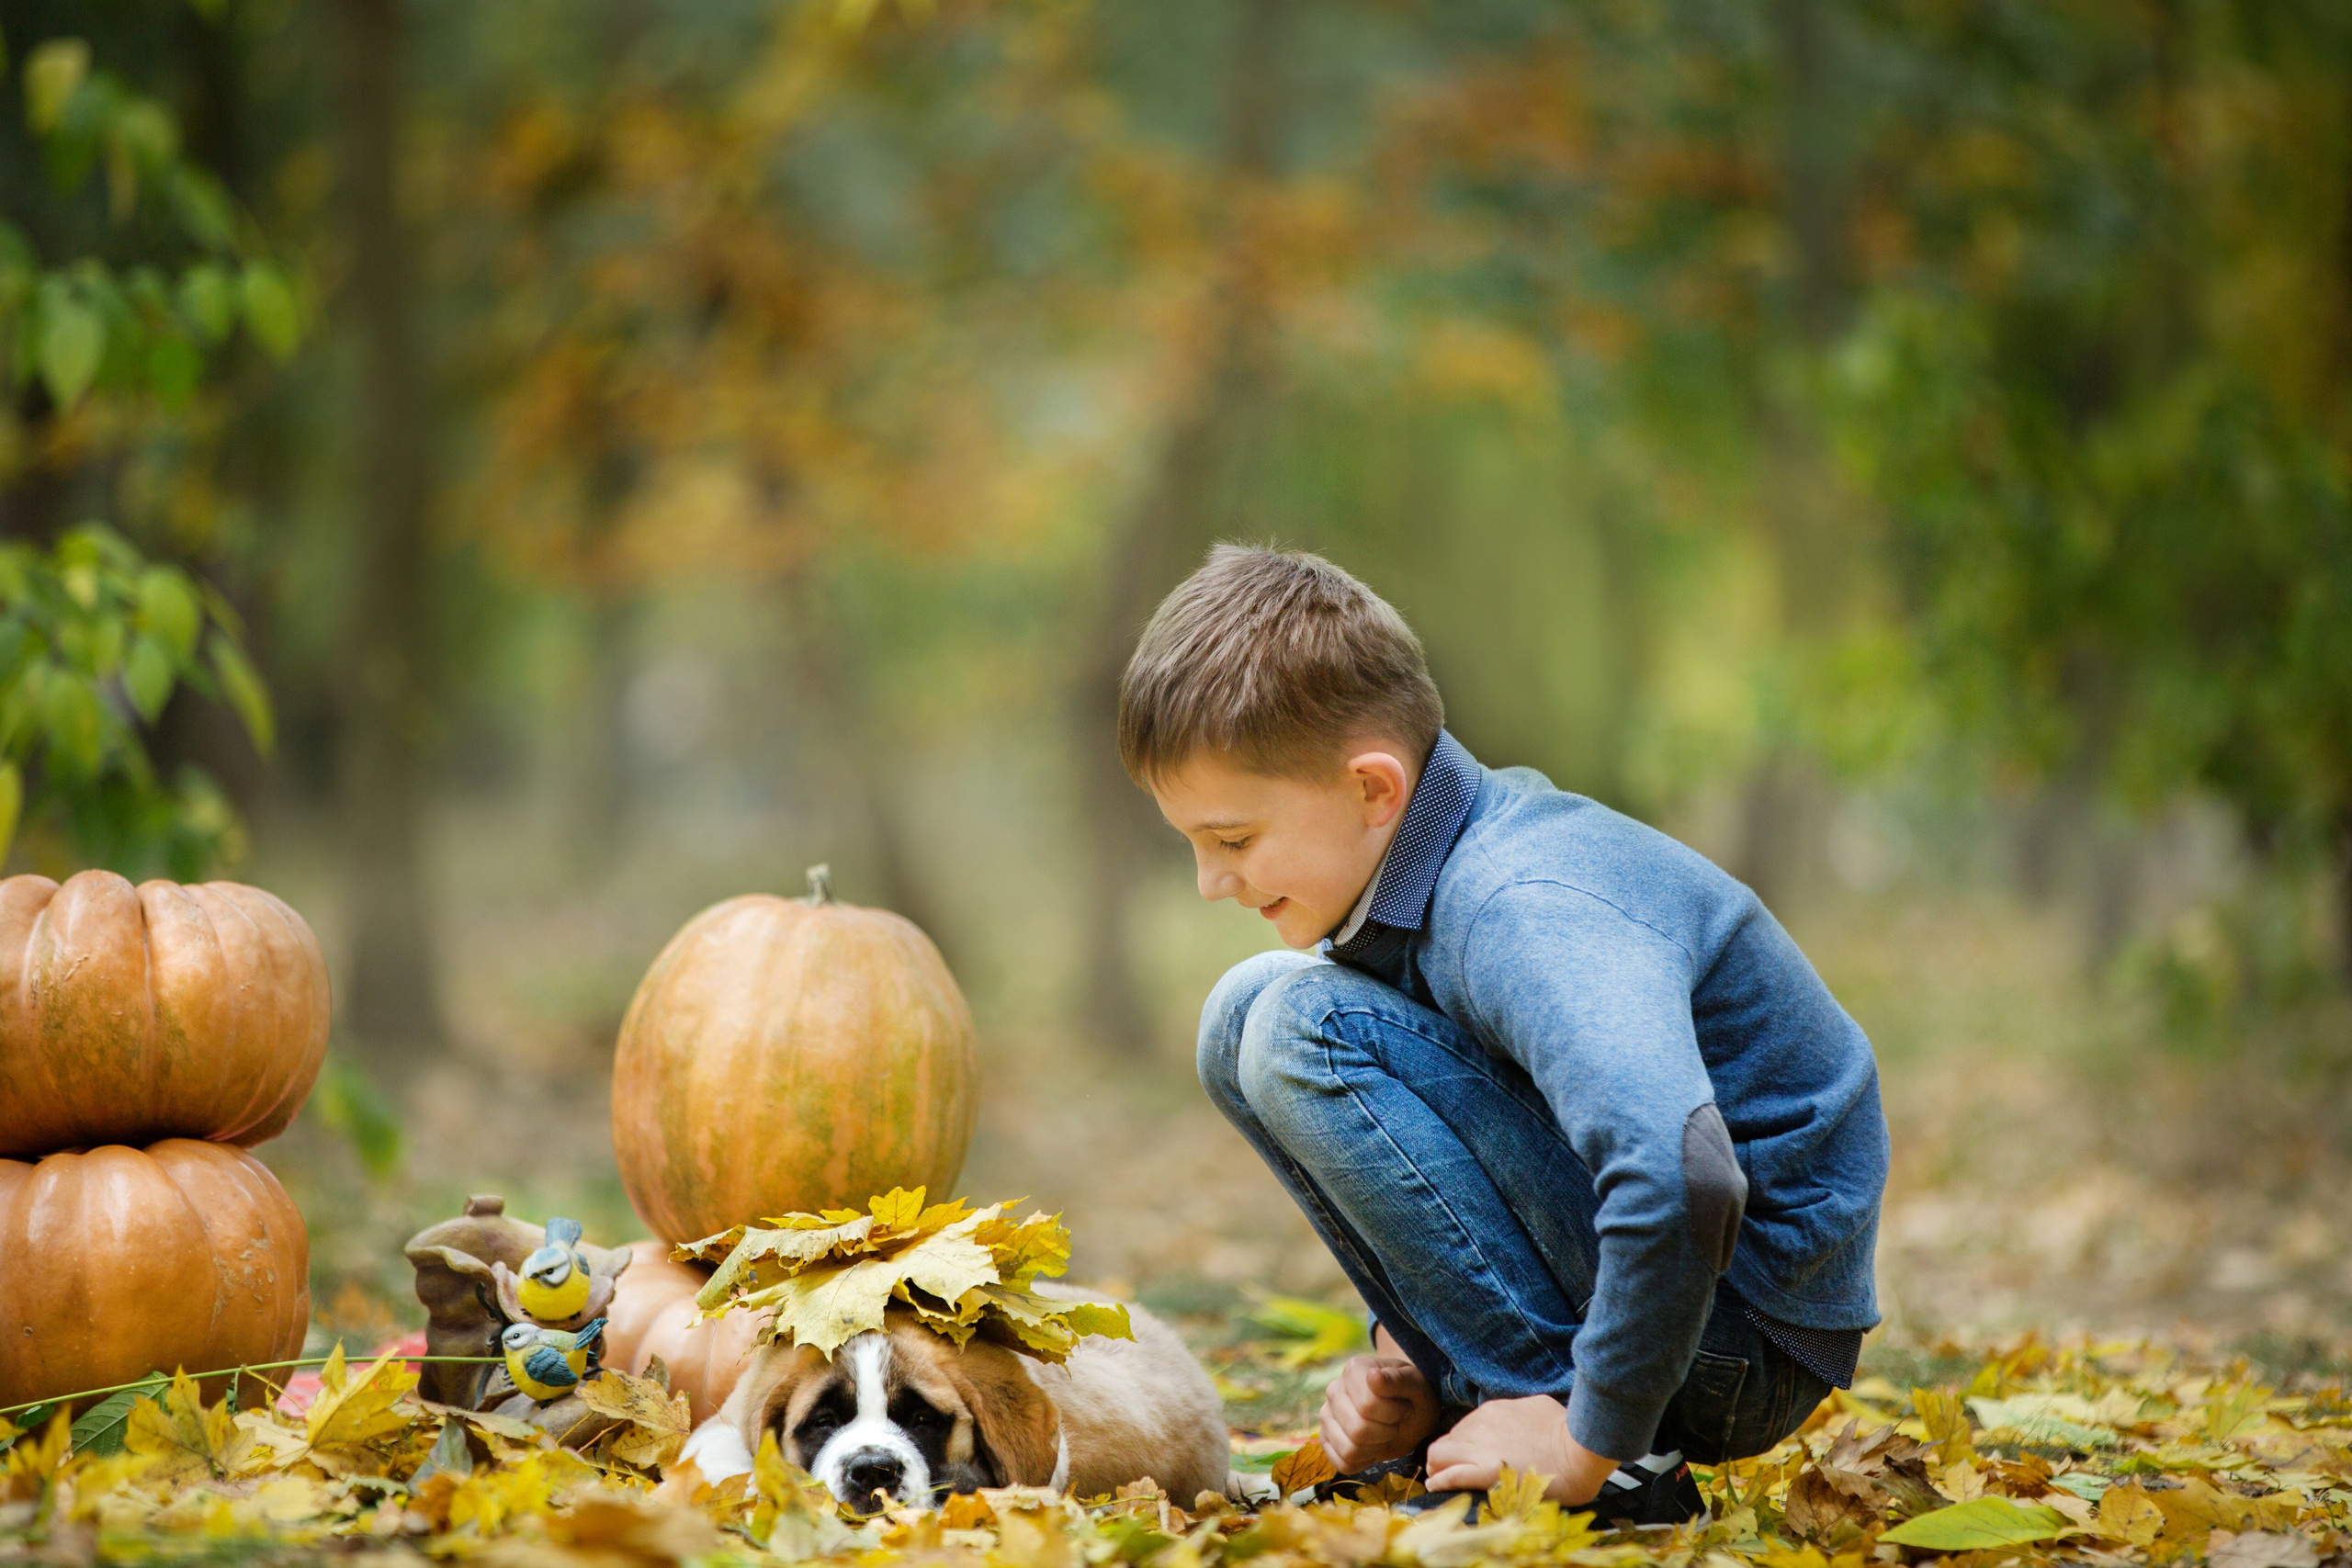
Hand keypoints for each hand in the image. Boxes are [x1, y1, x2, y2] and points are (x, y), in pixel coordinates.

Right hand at [1318, 1354, 1439, 1471]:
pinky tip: (1373, 1446)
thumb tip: (1373, 1376)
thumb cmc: (1412, 1396)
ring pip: (1349, 1450)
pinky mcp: (1326, 1440)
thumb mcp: (1415, 1385)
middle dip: (1386, 1433)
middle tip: (1395, 1423)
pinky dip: (1364, 1462)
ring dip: (1376, 1449)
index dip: (1393, 1414)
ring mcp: (1327, 1416)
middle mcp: (1334, 1391)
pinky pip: (1343, 1464)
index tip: (1403, 1406)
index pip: (1367, 1406)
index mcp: (1353, 1371)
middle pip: (1358, 1430)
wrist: (1408, 1411)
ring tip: (1384, 1434)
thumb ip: (1397, 1380)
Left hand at [1425, 1394, 1620, 1504]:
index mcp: (1493, 1412)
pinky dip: (1439, 1480)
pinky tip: (1435, 1486)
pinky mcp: (1485, 1471)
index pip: (1462, 1428)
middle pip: (1446, 1441)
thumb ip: (1517, 1414)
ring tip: (1439, 1480)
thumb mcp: (1537, 1407)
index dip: (1457, 1444)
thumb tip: (1517, 1419)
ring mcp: (1481, 1447)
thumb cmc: (1567, 1431)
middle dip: (1443, 1457)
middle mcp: (1481, 1425)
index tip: (1460, 1455)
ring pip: (1440, 1455)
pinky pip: (1450, 1474)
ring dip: (1439, 1468)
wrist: (1579, 1450)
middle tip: (1445, 1471)